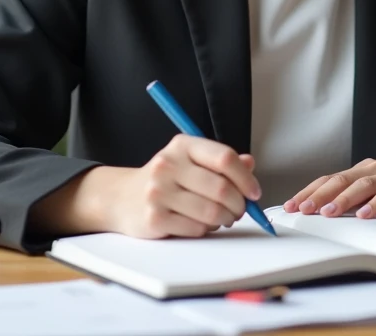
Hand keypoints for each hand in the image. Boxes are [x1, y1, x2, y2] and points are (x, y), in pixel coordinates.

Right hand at [79, 135, 262, 238]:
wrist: (122, 197)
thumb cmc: (164, 179)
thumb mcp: (191, 161)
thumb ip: (220, 162)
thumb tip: (249, 164)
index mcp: (182, 145)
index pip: (224, 158)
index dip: (246, 178)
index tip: (254, 192)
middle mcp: (168, 165)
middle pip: (221, 188)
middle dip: (239, 204)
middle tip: (240, 209)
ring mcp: (159, 192)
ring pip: (211, 212)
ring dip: (225, 219)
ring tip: (222, 217)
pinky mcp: (154, 218)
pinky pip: (196, 229)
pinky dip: (205, 229)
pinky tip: (200, 223)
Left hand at [283, 159, 375, 219]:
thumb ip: (355, 200)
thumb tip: (323, 214)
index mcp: (362, 171)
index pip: (329, 180)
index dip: (308, 192)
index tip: (290, 206)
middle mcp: (373, 169)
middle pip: (340, 180)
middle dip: (318, 195)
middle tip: (301, 210)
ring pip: (361, 185)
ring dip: (343, 199)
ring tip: (328, 213)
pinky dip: (375, 204)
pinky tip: (364, 215)